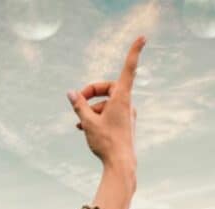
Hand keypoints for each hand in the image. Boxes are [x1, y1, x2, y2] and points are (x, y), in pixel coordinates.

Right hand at [67, 35, 144, 169]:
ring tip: (79, 122)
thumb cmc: (107, 144)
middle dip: (91, 92)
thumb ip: (79, 105)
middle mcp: (127, 104)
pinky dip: (97, 116)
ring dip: (91, 109)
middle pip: (108, 88)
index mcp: (122, 98)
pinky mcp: (125, 125)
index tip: (143, 37)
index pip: (129, 69)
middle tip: (78, 101)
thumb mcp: (88, 122)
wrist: (122, 167)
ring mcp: (127, 115)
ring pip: (107, 103)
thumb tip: (71, 93)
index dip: (135, 52)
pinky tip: (83, 127)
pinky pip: (109, 114)